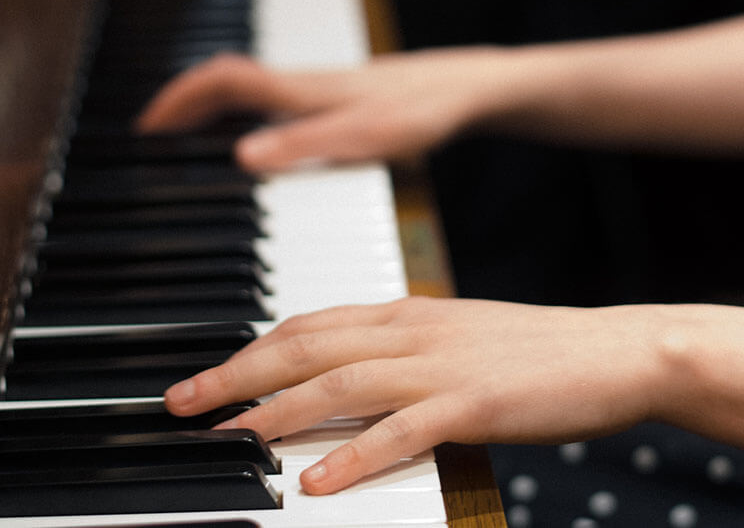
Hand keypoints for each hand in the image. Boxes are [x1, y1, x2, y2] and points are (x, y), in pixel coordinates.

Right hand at [135, 49, 522, 170]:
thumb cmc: (422, 109)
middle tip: (157, 136)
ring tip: (190, 139)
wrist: (466, 91)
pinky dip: (247, 115)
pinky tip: (255, 137)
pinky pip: (274, 101)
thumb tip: (243, 156)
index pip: (222, 79)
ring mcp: (319, 90)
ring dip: (212, 108)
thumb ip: (305, 146)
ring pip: (249, 90)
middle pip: (227, 83)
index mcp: (302, 89)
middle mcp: (303, 84)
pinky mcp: (335, 100)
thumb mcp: (365, 135)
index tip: (146, 124)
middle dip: (184, 105)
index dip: (179, 98)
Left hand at [164, 297, 670, 493]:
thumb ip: (396, 348)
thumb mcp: (450, 336)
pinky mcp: (473, 403)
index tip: (211, 373)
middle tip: (184, 401)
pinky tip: (317, 480)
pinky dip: (355, 455)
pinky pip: (402, 431)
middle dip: (238, 373)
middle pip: (306, 347)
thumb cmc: (528, 347)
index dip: (252, 348)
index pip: (309, 322)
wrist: (609, 349)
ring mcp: (441, 365)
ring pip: (340, 383)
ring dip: (277, 412)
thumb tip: (343, 372)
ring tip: (229, 438)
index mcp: (404, 311)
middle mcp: (412, 330)